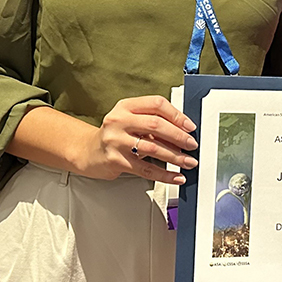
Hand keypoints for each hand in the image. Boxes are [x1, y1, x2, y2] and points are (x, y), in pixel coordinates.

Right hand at [80, 95, 197, 182]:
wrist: (89, 152)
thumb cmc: (116, 134)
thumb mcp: (131, 119)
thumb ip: (152, 121)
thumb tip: (184, 132)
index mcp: (126, 106)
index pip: (156, 104)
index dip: (177, 115)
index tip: (190, 126)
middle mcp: (119, 121)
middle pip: (156, 125)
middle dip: (179, 136)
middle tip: (192, 144)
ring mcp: (116, 141)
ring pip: (152, 148)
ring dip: (175, 157)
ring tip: (188, 162)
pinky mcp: (116, 160)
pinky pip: (145, 169)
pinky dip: (164, 174)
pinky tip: (175, 176)